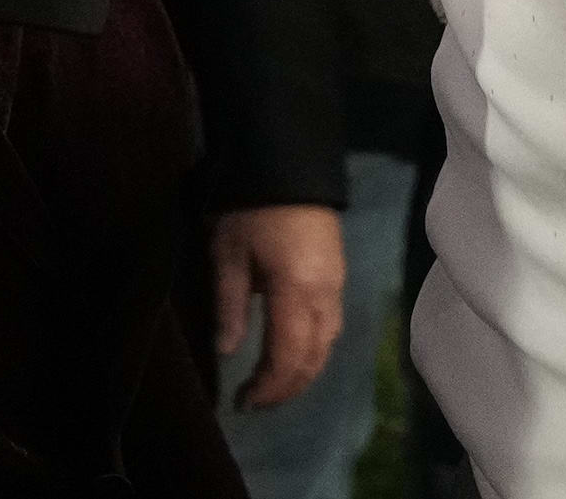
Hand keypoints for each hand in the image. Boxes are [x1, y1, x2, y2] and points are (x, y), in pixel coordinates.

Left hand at [212, 201, 346, 411]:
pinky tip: (294, 353)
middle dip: (286, 388)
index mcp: (296, 292)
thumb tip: (227, 353)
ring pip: (328, 345)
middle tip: (255, 402)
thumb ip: (229, 306)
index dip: (267, 387)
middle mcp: (325, 296)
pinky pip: (332, 327)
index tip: (242, 402)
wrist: (288, 161)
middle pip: (314, 359)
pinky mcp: (338, 275)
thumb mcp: (228, 254)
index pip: (287, 358)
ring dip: (303, 372)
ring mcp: (337, 285)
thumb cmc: (250, 208)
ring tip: (273, 384)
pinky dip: (314, 350)